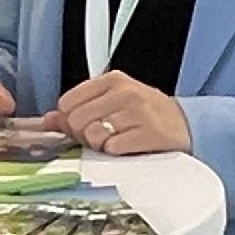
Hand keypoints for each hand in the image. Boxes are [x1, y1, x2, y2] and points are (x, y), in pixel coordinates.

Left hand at [50, 71, 189, 155]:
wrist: (186, 125)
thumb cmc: (146, 115)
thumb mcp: (112, 103)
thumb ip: (78, 109)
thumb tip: (47, 121)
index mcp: (112, 80)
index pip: (67, 102)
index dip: (69, 121)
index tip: (81, 126)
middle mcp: (124, 93)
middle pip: (76, 120)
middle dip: (82, 135)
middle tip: (98, 138)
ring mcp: (138, 112)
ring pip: (93, 135)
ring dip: (99, 146)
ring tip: (114, 142)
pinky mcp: (149, 133)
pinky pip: (113, 148)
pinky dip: (114, 153)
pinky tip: (125, 148)